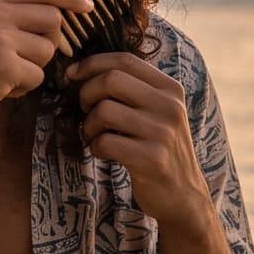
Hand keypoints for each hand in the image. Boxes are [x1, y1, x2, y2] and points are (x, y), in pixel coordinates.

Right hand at [0, 0, 90, 128]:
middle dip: (47, 41)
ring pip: (48, 50)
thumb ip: (5, 11)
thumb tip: (55, 11)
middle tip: (23, 56)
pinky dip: (23, 87)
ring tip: (3, 73)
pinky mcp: (5, 65)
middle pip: (53, 19)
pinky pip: (37, 76)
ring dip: (33, 67)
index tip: (88, 4)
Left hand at [70, 52, 209, 224]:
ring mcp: (163, 132)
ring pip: (103, 111)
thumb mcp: (155, 112)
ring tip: (97, 136)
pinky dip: (95, 147)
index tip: (72, 75)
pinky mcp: (152, 158)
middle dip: (86, 94)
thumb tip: (78, 69)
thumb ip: (130, 88)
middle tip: (86, 112)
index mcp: (170, 89)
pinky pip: (105, 141)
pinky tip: (106, 153)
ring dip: (89, 125)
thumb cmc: (155, 147)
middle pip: (110, 80)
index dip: (91, 63)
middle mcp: (171, 106)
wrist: (181, 194)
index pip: (125, 60)